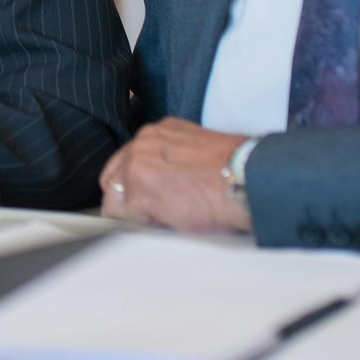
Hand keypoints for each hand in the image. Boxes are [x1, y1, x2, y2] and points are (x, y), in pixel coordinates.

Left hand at [99, 118, 251, 233]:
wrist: (246, 182)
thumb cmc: (234, 173)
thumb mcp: (196, 152)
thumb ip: (170, 161)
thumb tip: (161, 186)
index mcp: (158, 132)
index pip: (127, 162)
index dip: (135, 186)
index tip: (148, 200)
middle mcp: (142, 142)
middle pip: (113, 179)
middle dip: (128, 200)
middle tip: (153, 215)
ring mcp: (136, 164)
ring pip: (115, 201)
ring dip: (134, 215)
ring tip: (166, 219)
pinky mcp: (138, 190)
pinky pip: (124, 219)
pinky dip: (140, 227)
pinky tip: (167, 223)